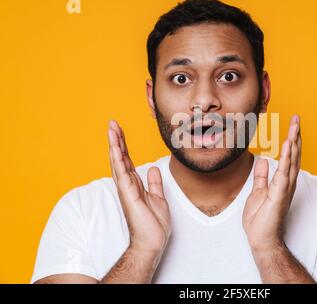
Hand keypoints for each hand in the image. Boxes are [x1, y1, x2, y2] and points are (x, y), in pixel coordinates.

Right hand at [108, 120, 170, 254]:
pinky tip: (115, 148)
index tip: (120, 130)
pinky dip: (118, 160)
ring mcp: (126, 189)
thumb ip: (154, 183)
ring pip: (119, 162)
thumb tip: (152, 168)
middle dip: (116, 140)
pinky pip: (122, 174)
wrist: (152, 242)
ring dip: (115, 145)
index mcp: (134, 184)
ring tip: (111, 128)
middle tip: (112, 123)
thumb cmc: (153, 224)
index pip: (127, 160)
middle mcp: (128, 185)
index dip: (124, 144)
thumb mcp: (158, 198)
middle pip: (120, 158)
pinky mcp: (128, 195)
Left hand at [243, 115, 300, 251]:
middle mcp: (287, 183)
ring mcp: (285, 188)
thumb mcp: (258, 191)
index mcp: (282, 181)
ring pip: (291, 160)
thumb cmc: (260, 219)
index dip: (291, 140)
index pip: (289, 157)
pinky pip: (283, 173)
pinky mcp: (280, 194)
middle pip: (293, 155)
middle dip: (296, 135)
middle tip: (297, 118)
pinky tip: (288, 145)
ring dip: (294, 142)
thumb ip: (262, 176)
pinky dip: (286, 158)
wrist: (261, 239)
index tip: (292, 125)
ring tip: (295, 125)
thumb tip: (262, 160)